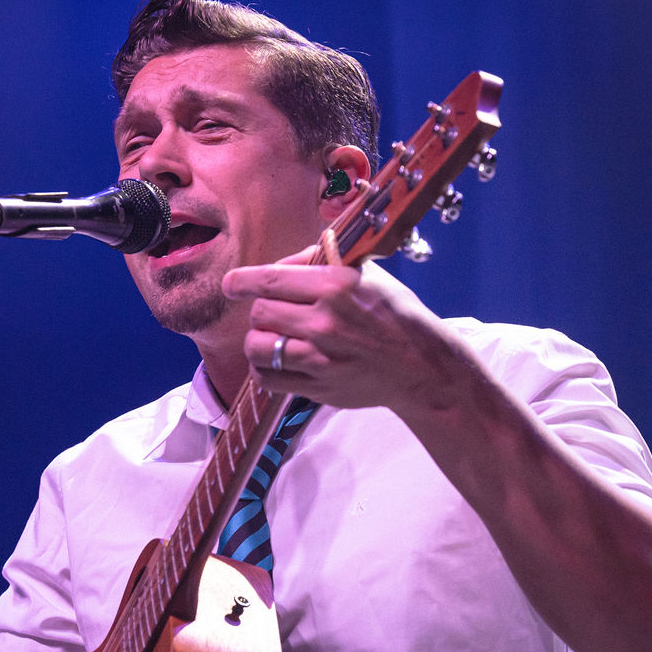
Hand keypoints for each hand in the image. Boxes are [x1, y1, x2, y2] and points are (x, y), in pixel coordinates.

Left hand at [223, 241, 471, 417]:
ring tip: (269, 338)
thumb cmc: (394, 315)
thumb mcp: (367, 275)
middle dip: (259, 311)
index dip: (241, 281)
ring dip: (257, 340)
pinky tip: (275, 362)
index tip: (230, 285)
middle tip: (270, 314)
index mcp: (336, 285)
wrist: (421, 367)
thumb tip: (280, 264)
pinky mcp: (318, 387)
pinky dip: (264, 369)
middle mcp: (325, 321)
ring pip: (257, 346)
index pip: (270, 279)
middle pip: (260, 312)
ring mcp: (320, 358)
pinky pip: (268, 378)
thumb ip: (321, 264)